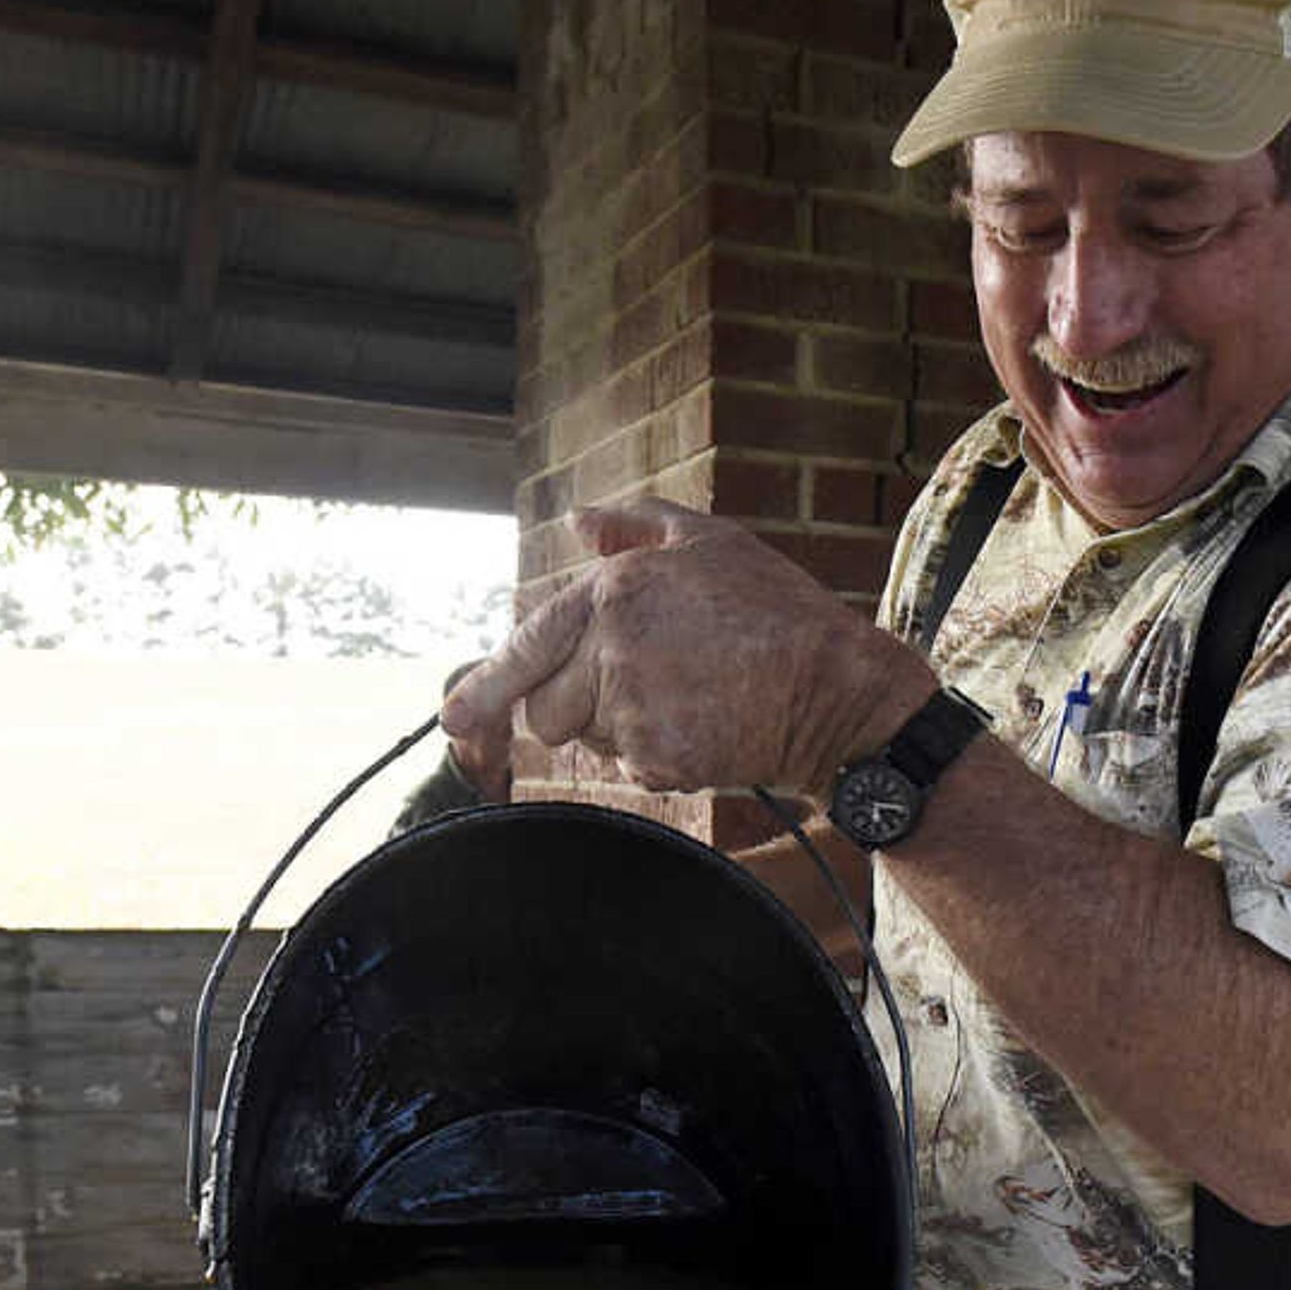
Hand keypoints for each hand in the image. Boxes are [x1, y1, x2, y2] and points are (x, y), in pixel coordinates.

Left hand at [441, 501, 930, 798]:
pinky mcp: (655, 757)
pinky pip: (628, 767)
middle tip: (646, 687)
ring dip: (616, 728)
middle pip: (545, 704)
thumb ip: (635, 527)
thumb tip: (578, 522)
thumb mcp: (711, 542)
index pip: (529, 641)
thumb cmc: (777, 611)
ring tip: (685, 697)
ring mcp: (631, 704)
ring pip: (584, 738)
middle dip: (578, 704)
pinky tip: (704, 724)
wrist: (837, 690)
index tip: (452, 717)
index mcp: (615, 589)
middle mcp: (613, 644)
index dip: (484, 685)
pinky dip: (657, 756)